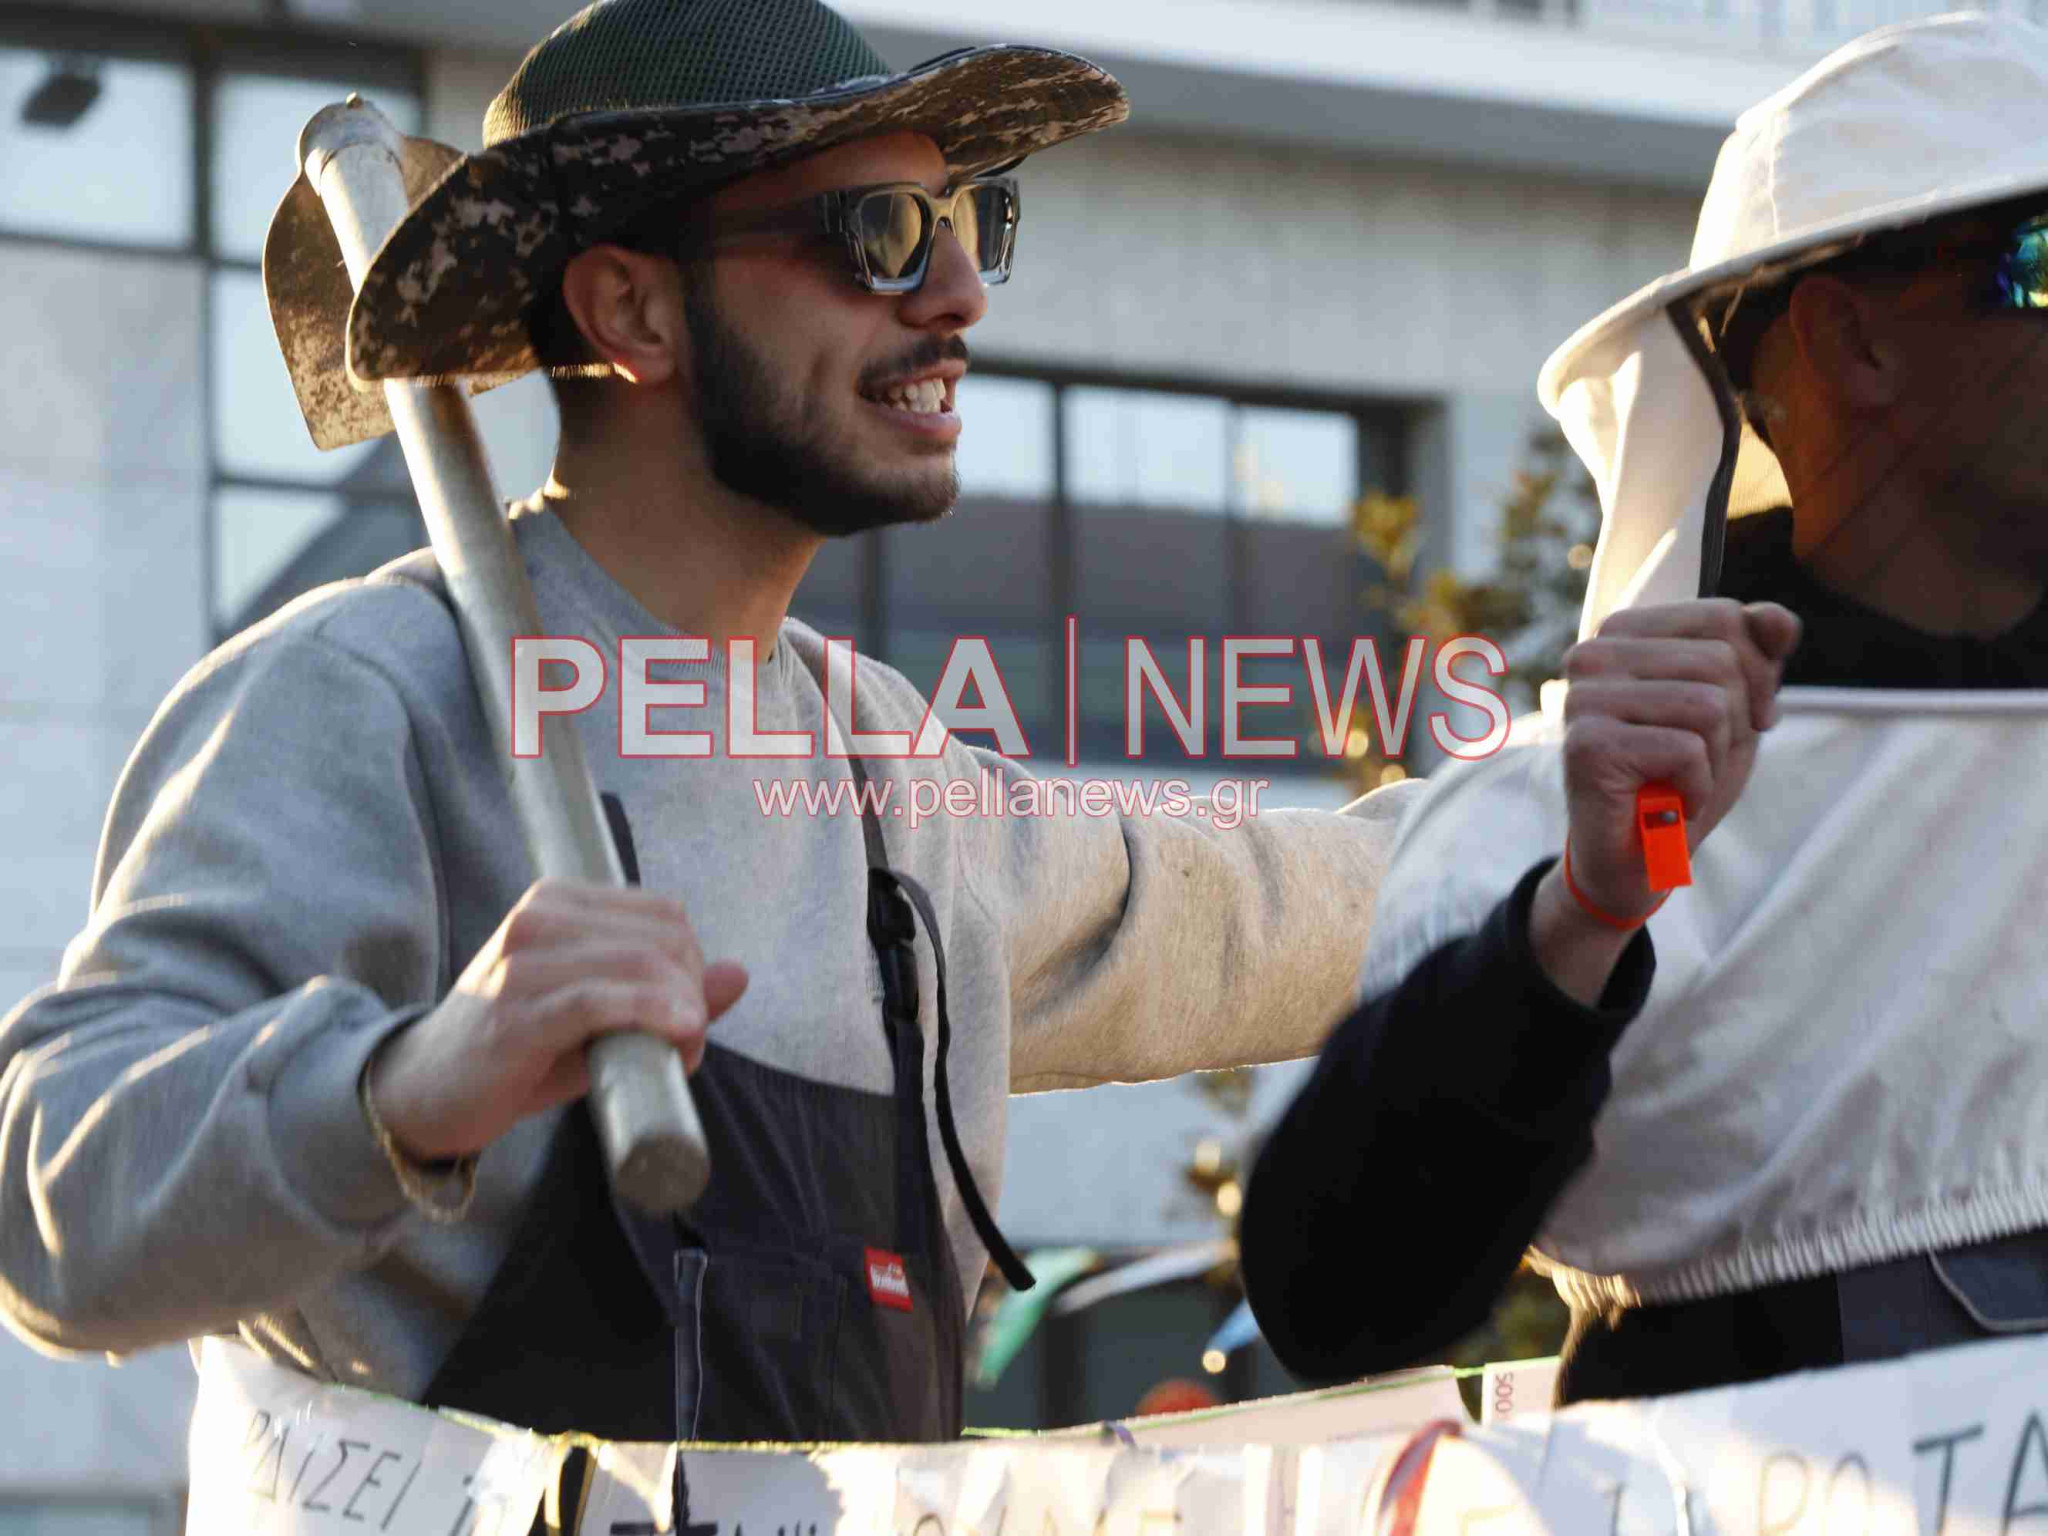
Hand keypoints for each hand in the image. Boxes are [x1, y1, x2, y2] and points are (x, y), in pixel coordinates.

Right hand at [367, 879, 748, 1160]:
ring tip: (678, 1052)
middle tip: (686, 1041)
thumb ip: (665, 990)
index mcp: (557, 901)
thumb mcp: (598, 1012)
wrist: (424, 1091)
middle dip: (692, 990)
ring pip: (640, 965)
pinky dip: (651, 1015)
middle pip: (662, 937)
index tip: (688, 1012)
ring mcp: (522, 962)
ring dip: (681, 1013)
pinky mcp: (516, 1013)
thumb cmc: (519, 1049)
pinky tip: (678, 1036)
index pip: (664, 913)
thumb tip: (739, 973)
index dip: (693, 963)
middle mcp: (537, 917)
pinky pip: (600, 1000)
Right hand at [1530, 600, 1799, 1003]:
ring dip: (1716, 759)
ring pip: (1708, 704)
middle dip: (1738, 721)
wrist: (1639, 860)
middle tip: (1705, 761)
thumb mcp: (1737, 709)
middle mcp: (1592, 655)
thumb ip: (1757, 657)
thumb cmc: (1682, 779)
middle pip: (1719, 660)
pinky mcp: (1588, 745)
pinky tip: (1671, 802)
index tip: (1742, 719)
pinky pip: (1686, 748)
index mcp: (1623, 634)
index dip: (1755, 673)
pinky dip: (1697, 787)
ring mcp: (1583, 698)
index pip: (1721, 617)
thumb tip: (1778, 619)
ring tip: (1683, 781)